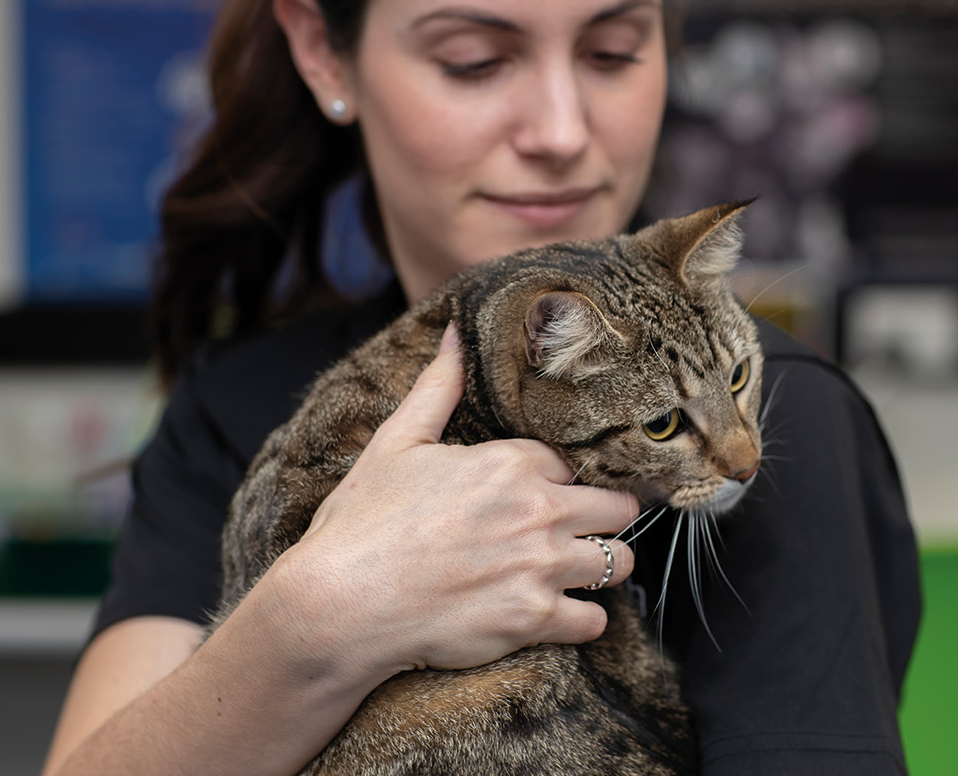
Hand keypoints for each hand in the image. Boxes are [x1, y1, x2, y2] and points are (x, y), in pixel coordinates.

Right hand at [284, 323, 638, 678]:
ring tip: (577, 568)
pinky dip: (582, 620)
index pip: (577, 460)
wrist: (338, 605)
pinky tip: (560, 613)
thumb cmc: (361, 524)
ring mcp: (541, 567)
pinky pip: (594, 622)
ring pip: (619, 561)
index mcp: (510, 462)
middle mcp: (537, 510)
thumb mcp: (396, 443)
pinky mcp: (534, 620)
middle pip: (619, 506)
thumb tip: (456, 335)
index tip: (559, 488)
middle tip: (582, 527)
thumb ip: (438, 388)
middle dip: (605, 515)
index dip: (568, 475)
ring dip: (603, 564)